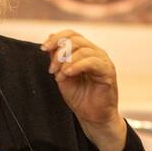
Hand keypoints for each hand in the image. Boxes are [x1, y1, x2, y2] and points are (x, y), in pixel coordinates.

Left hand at [41, 30, 126, 150]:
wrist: (92, 116)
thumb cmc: (79, 96)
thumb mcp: (62, 74)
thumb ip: (57, 57)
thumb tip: (49, 38)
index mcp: (85, 51)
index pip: (71, 34)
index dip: (56, 38)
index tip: (43, 48)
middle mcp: (96, 52)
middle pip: (76, 39)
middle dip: (59, 53)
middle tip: (52, 69)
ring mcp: (103, 61)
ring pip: (83, 50)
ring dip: (66, 62)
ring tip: (60, 75)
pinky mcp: (108, 72)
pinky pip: (92, 62)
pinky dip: (77, 66)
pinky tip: (68, 73)